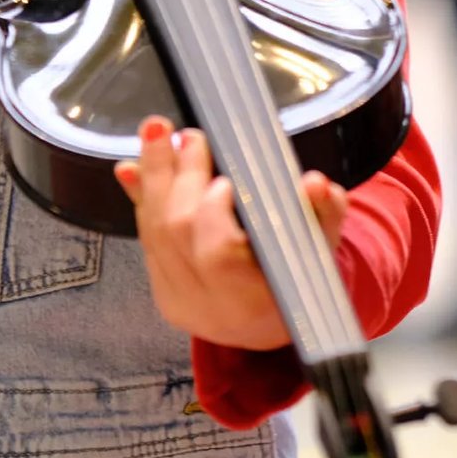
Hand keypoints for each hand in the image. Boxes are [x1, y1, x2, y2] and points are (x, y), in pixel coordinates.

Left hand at [116, 116, 350, 353]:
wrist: (270, 326)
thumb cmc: (301, 278)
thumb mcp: (324, 246)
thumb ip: (325, 214)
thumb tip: (315, 183)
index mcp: (252, 299)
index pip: (217, 255)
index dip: (212, 213)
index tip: (225, 177)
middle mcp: (207, 304)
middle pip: (177, 234)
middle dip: (180, 178)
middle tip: (191, 136)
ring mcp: (177, 299)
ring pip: (154, 232)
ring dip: (153, 178)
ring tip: (155, 131)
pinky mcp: (160, 289)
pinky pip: (145, 239)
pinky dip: (142, 198)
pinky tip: (131, 167)